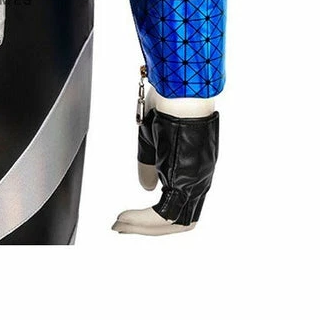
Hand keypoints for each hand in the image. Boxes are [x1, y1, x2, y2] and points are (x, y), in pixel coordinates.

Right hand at [113, 105, 219, 235]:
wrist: (180, 90)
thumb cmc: (170, 105)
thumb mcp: (154, 141)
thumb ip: (150, 166)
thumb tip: (147, 188)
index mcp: (193, 171)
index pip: (180, 206)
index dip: (153, 218)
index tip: (128, 218)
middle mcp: (199, 180)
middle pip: (179, 222)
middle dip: (147, 229)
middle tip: (122, 227)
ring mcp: (196, 181)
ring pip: (173, 222)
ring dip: (143, 228)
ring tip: (120, 224)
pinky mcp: (187, 180)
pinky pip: (165, 213)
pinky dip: (142, 220)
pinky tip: (124, 218)